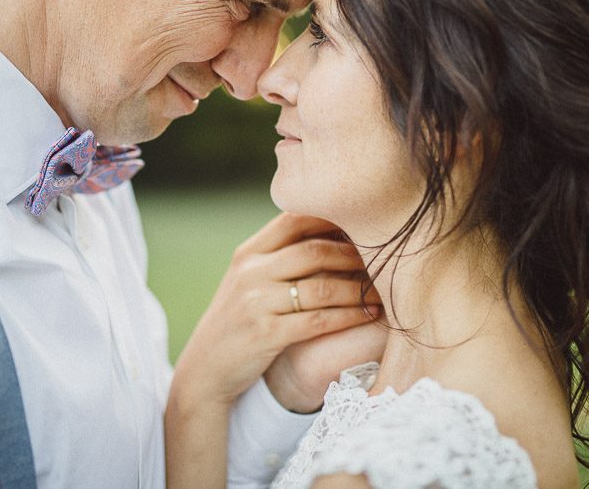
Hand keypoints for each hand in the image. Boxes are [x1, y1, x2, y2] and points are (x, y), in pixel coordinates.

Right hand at [170, 213, 379, 409]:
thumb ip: (277, 257)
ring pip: (320, 287)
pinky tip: (370, 315)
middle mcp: (250, 272)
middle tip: (382, 259)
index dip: (332, 218)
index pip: (294, 220)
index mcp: (248, 253)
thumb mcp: (247, 281)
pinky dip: (349, 316)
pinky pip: (318, 320)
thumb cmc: (238, 322)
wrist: (205, 370)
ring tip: (383, 289)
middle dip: (352, 254)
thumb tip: (325, 229)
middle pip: (312, 250)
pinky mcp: (266, 334)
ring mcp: (256, 303)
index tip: (363, 223)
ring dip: (357, 288)